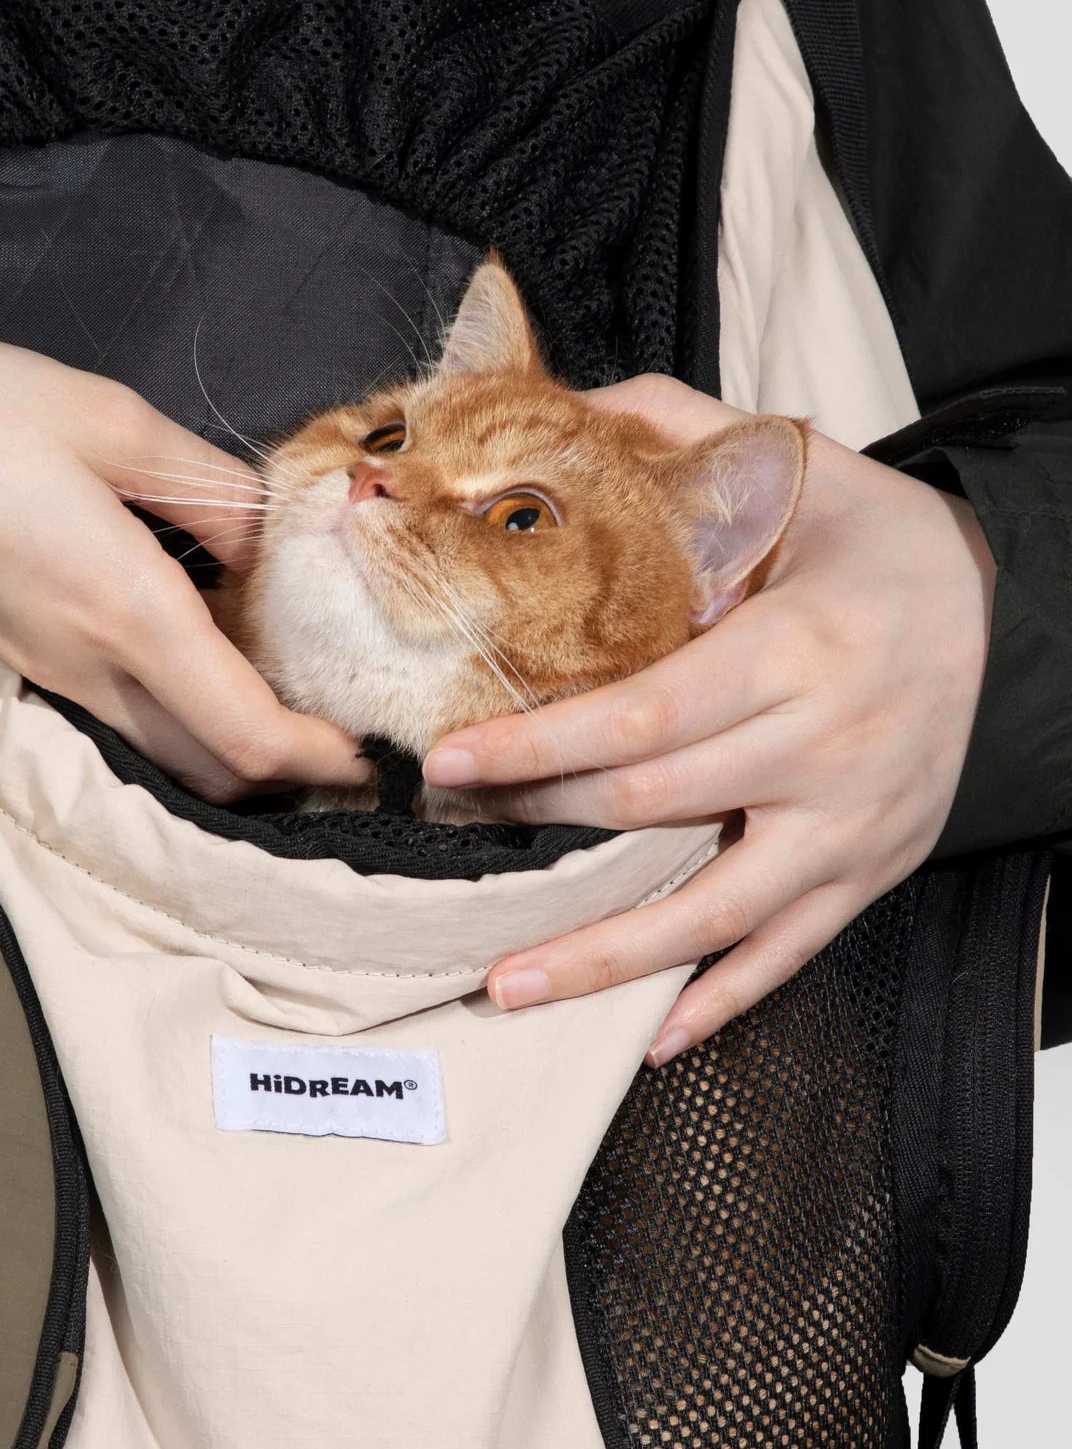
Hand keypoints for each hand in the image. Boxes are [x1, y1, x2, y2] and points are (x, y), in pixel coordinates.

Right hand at [0, 335, 364, 801]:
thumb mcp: (113, 423)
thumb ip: (210, 487)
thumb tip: (270, 540)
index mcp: (133, 616)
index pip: (247, 734)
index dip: (318, 758)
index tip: (367, 750)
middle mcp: (98, 670)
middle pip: (215, 770)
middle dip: (288, 770)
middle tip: (342, 733)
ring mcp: (60, 677)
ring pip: (171, 753)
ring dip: (236, 747)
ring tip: (287, 700)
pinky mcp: (33, 664)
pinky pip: (130, 720)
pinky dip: (185, 716)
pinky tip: (209, 662)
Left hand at [422, 374, 995, 1061]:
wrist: (1003, 604)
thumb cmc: (869, 541)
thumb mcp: (788, 465)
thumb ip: (667, 431)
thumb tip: (548, 411)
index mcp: (800, 648)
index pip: (645, 712)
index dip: (540, 748)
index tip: (449, 763)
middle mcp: (830, 747)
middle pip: (657, 808)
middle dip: (539, 832)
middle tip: (444, 846)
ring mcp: (852, 825)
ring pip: (714, 911)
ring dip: (605, 956)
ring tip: (506, 984)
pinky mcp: (870, 873)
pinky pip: (788, 955)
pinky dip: (719, 1001)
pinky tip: (647, 1036)